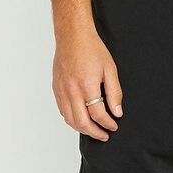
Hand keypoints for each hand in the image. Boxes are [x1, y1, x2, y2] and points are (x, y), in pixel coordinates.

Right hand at [53, 27, 122, 141]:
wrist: (72, 36)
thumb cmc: (91, 49)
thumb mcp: (110, 69)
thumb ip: (114, 93)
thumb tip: (117, 112)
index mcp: (87, 85)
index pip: (98, 114)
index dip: (108, 124)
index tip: (114, 126)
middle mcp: (72, 90)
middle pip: (82, 122)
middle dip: (95, 132)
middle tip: (104, 135)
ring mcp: (62, 91)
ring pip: (69, 120)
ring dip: (82, 129)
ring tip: (93, 130)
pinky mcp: (56, 89)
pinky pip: (62, 111)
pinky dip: (72, 119)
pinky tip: (81, 119)